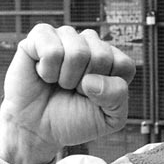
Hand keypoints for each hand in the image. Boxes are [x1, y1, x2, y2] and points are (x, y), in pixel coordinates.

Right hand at [0, 23, 135, 163]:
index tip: (95, 98)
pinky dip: (47, 71)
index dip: (109, 89)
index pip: (124, 64)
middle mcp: (91, 44)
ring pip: (78, 52)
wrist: (39, 127)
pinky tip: (44, 74)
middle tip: (74, 91)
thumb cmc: (75, 119)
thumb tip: (92, 80)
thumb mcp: (109, 118)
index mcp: (113, 60)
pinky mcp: (41, 35)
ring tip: (59, 83)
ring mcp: (67, 37)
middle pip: (102, 56)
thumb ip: (117, 97)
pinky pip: (51, 49)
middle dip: (86, 85)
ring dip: (67, 79)